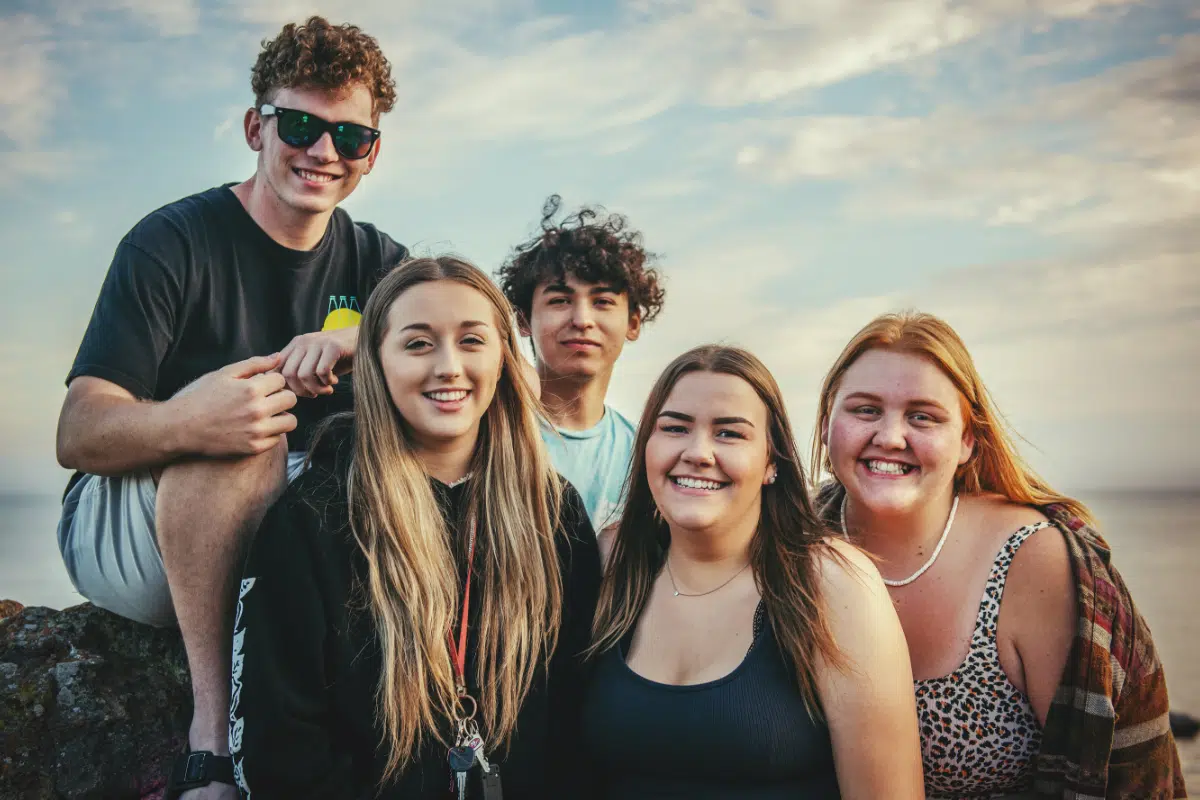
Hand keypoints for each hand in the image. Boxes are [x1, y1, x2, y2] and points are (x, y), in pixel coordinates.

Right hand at [170, 355, 297, 456]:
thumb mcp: (224, 374)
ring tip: (266, 414)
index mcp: (251, 389)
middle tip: (266, 399)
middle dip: (280, 396)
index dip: (271, 381)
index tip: (260, 386)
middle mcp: (257, 411)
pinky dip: (271, 433)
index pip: (281, 380)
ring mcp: (256, 431)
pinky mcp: (254, 448)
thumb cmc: (201, 397)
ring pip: (290, 421)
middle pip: (291, 399)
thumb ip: (254, 364)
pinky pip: (277, 438)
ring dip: (282, 416)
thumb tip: (278, 357)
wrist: (181, 428)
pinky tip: (256, 428)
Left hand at [276, 327, 357, 397]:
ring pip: (304, 375)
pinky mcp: (333, 346)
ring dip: (316, 389)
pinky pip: (322, 372)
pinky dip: (327, 382)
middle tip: (315, 394)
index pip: (277, 368)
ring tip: (326, 389)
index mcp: (296, 344)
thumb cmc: (340, 358)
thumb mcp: (315, 363)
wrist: (367, 341)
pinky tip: (334, 381)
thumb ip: (298, 371)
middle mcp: (304, 341)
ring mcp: (318, 342)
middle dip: (301, 391)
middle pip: (288, 374)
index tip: (302, 393)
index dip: (286, 386)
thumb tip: (281, 389)